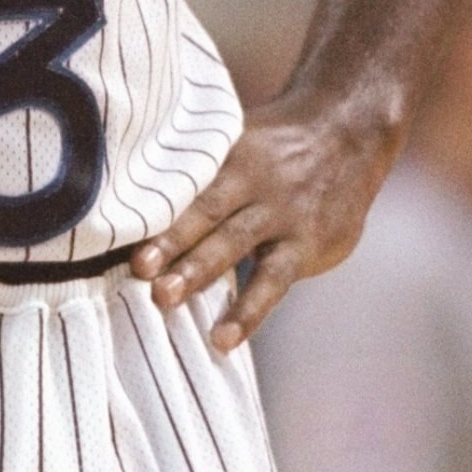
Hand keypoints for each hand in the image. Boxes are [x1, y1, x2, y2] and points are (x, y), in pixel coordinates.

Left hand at [131, 103, 393, 349]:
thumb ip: (198, 170)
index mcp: (231, 154)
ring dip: (201, 273)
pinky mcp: (309, 244)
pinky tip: (224, 339)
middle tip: (139, 268)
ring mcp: (284, 214)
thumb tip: (128, 199)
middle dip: (173, 241)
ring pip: (238, 244)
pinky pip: (274, 281)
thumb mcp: (239, 139)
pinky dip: (249, 311)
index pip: (190, 184)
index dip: (158, 207)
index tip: (120, 230)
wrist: (351, 132)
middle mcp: (257, 182)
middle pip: (209, 211)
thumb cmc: (276, 146)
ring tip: (167, 300)